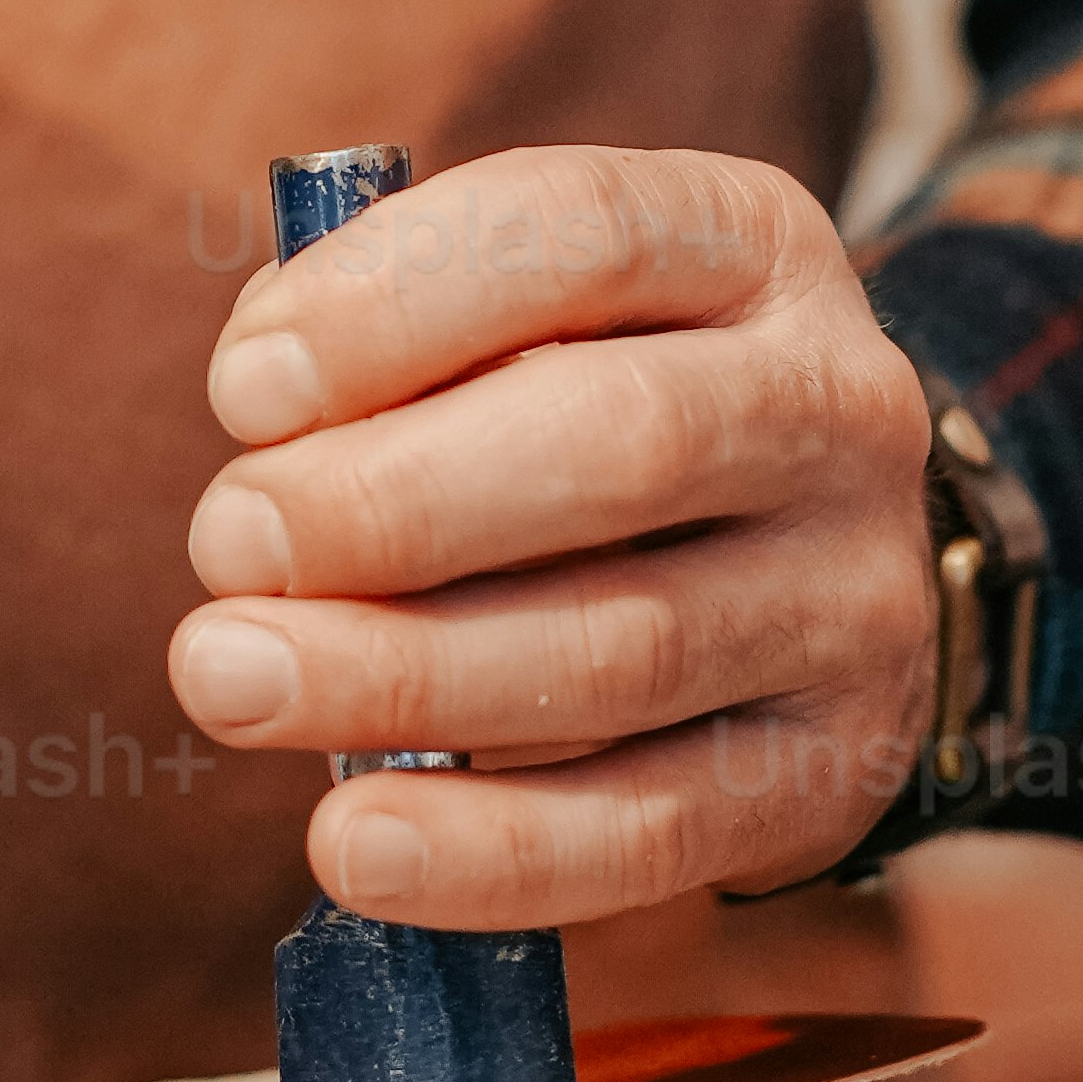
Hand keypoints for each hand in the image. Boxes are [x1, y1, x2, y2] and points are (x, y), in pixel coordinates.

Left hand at [165, 148, 939, 918]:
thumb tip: (269, 408)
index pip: (585, 231)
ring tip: (231, 677)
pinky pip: (656, 830)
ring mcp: (854, 597)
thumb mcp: (540, 314)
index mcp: (752, 246)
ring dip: (403, 672)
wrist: (811, 572)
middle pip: (624, 441)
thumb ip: (403, 329)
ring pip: (630, 645)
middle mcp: (835, 409)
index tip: (242, 390)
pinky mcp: (831, 771)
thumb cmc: (597, 412)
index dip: (399, 300)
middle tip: (228, 542)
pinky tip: (353, 843)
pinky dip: (490, 849)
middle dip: (394, 499)